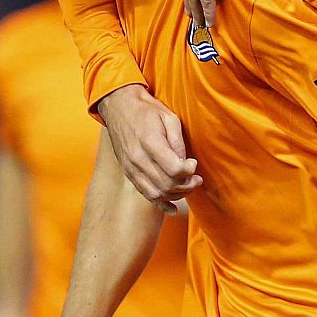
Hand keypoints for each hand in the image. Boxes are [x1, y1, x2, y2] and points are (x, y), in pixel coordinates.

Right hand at [96, 86, 201, 210]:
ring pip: (156, 193)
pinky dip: (161, 203)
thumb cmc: (146, 110)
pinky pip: (145, 194)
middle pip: (166, 184)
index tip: (194, 165)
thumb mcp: (168, 117)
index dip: (188, 171)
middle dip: (186, 185)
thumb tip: (185, 162)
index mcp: (149, 141)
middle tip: (197, 179)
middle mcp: (137, 158)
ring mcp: (131, 168)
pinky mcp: (128, 173)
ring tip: (188, 187)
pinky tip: (173, 208)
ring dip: (176, 195)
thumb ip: (177, 141)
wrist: (119, 107)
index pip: (173, 169)